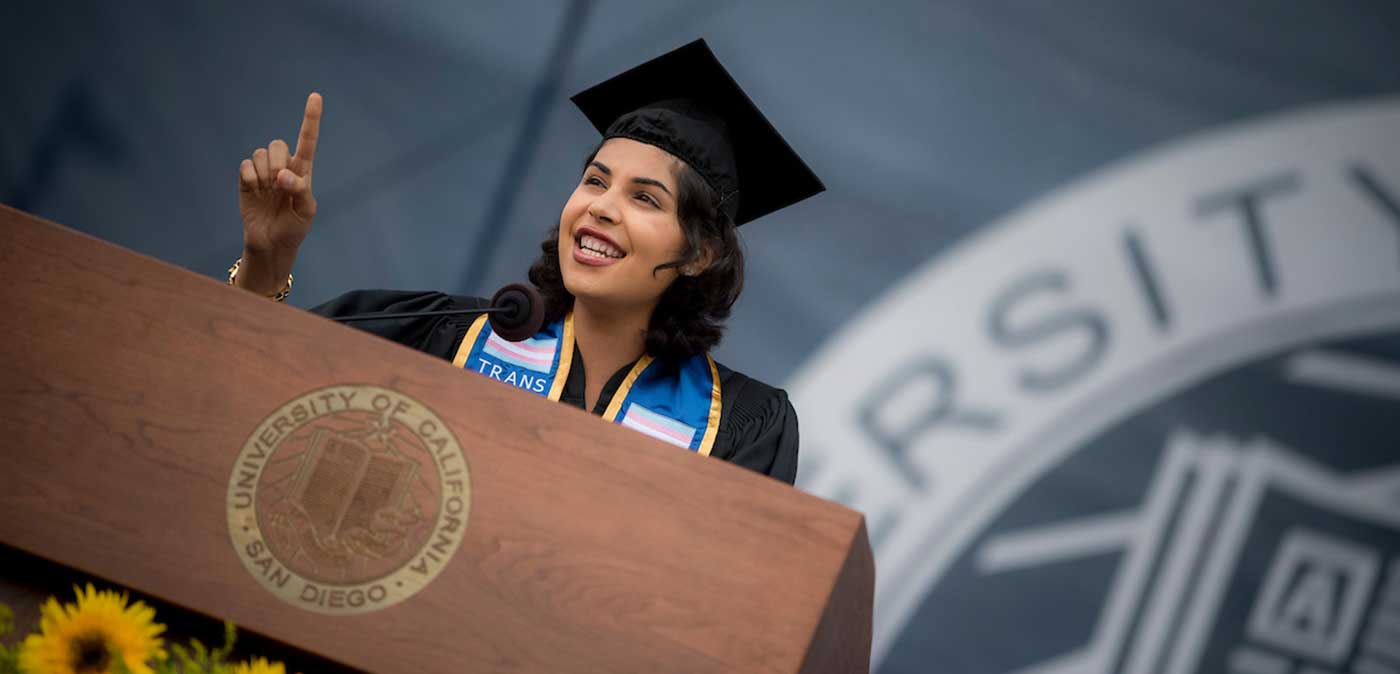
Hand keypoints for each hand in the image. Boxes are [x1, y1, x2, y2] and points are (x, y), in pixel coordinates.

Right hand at [238, 92, 321, 258]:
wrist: (272, 243)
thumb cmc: (294, 226)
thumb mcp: (306, 211)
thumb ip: (299, 189)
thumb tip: (282, 174)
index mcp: (303, 170)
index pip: (308, 140)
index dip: (311, 118)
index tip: (316, 96)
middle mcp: (283, 166)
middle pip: (277, 144)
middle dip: (277, 163)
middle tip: (279, 185)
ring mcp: (263, 172)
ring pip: (260, 153)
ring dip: (264, 174)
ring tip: (268, 192)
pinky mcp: (246, 179)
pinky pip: (245, 165)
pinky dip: (250, 179)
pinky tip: (255, 191)